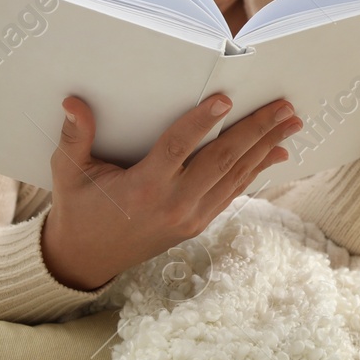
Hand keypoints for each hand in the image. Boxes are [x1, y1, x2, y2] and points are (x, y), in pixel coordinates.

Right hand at [41, 93, 303, 289]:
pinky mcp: (198, 224)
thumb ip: (74, 137)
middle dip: (256, 131)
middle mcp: (173, 204)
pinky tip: (275, 152)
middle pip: (221, 161)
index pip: (177, 148)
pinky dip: (255, 170)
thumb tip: (73, 102)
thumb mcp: (68, 173)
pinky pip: (232, 192)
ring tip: (291, 122)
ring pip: (234, 177)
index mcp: (143, 188)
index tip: (225, 100)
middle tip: (284, 107)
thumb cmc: (79, 208)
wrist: (87, 258)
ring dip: (265, 148)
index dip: (201, 123)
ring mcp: (190, 217)